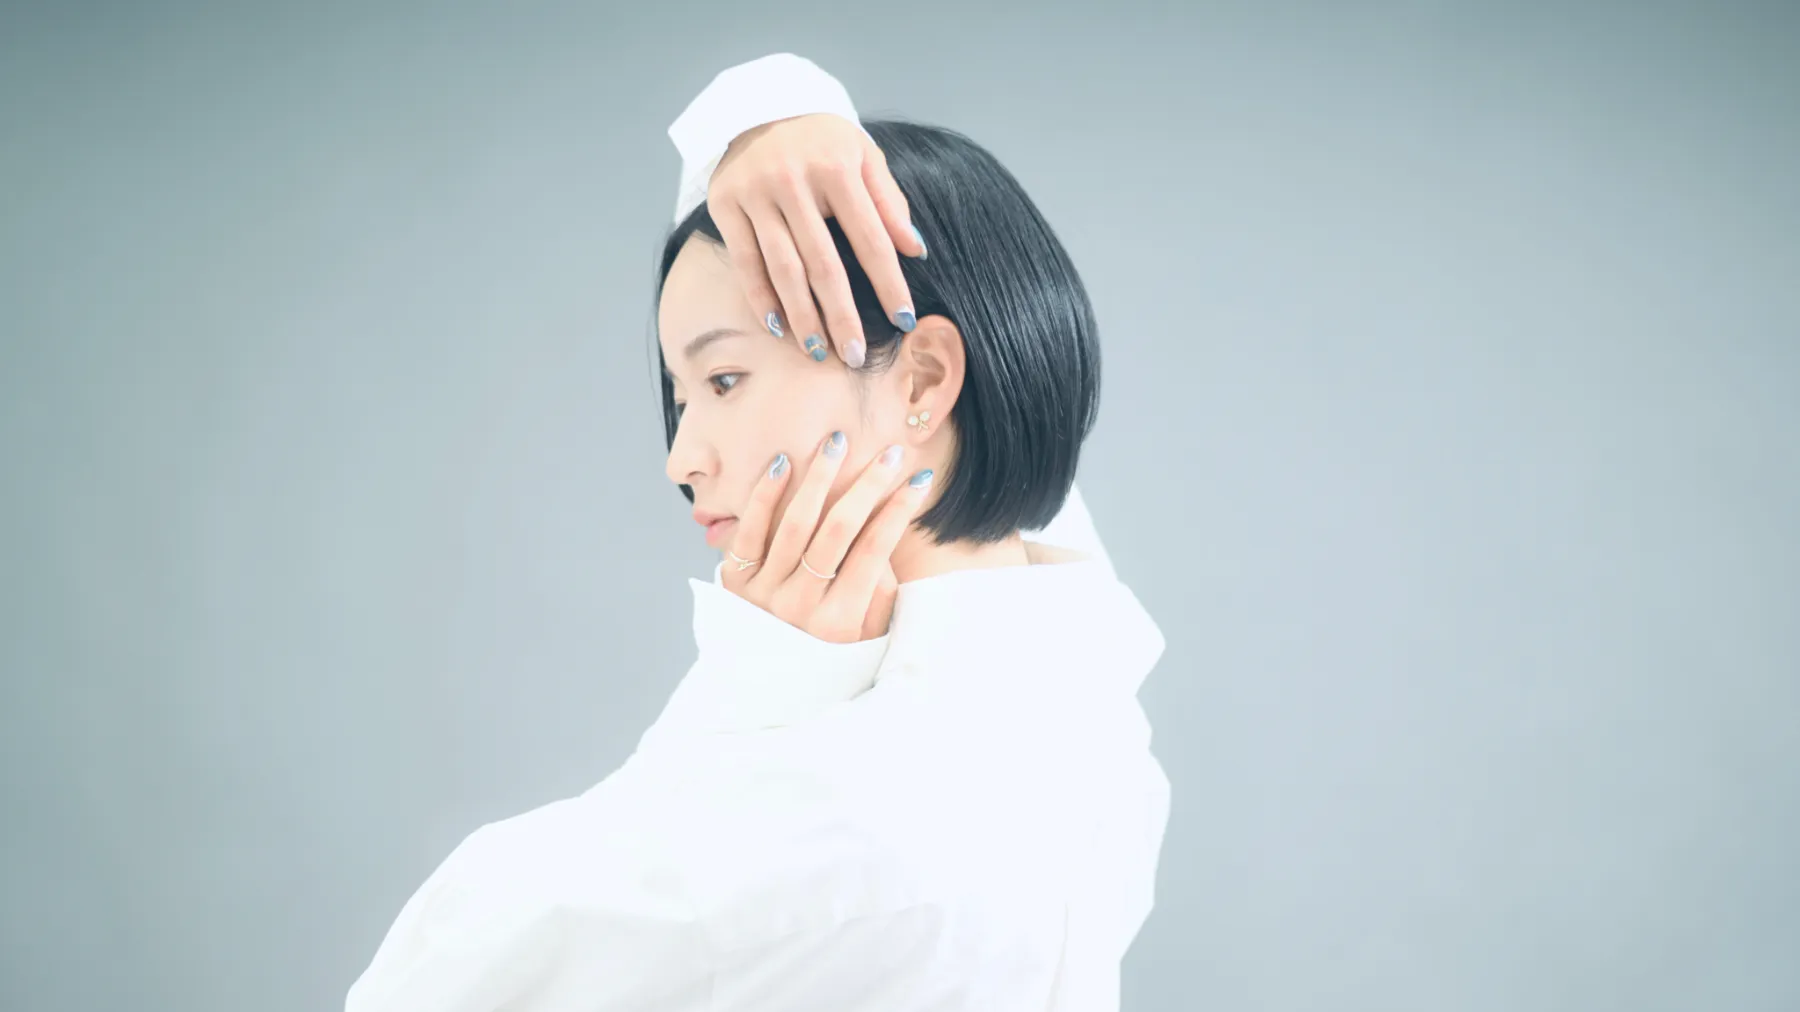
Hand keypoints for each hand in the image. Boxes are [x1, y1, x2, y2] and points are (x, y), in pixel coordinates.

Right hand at [706, 113, 925, 367]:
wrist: (759, 107)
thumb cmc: (822, 140)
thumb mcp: (864, 155)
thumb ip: (889, 202)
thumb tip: (916, 250)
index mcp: (837, 168)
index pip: (870, 239)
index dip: (888, 283)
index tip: (905, 319)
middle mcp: (794, 181)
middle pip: (823, 264)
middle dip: (842, 315)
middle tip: (855, 355)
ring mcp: (756, 194)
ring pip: (783, 268)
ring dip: (802, 316)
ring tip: (818, 351)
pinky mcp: (726, 204)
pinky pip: (746, 262)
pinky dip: (761, 298)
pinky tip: (779, 327)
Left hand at [722, 433, 930, 642]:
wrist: (766, 692)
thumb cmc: (828, 660)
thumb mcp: (867, 638)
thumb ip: (879, 592)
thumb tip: (881, 537)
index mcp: (839, 622)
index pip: (875, 549)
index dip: (900, 511)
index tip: (920, 479)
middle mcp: (800, 605)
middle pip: (839, 529)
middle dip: (868, 485)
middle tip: (889, 453)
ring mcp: (764, 592)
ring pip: (795, 521)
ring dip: (819, 477)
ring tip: (837, 442)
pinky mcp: (735, 582)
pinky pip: (748, 531)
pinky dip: (764, 495)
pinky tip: (782, 463)